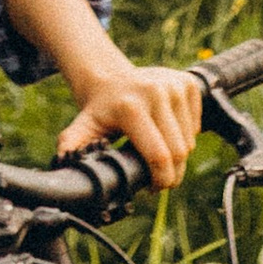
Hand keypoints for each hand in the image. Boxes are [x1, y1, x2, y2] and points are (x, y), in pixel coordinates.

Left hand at [58, 57, 203, 187]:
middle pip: (179, 152)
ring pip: (190, 141)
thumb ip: (72, 146)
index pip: (159, 155)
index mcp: (131, 107)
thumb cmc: (99, 108)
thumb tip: (65, 161)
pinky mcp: (187, 82)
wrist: (110, 76)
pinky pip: (197, 125)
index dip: (161, 180)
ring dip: (178, 155)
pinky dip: (187, 136)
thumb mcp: (84, 127)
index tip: (152, 187)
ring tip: (158, 151)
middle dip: (172, 173)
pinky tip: (167, 131)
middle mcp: (155, 92)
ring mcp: (174, 85)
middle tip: (159, 177)